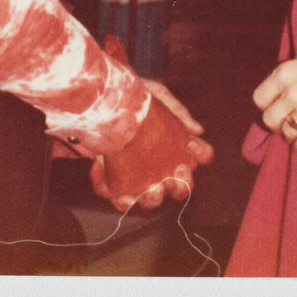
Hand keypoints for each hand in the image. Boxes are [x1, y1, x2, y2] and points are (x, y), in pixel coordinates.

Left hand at [90, 35, 213, 211]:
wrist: (97, 100)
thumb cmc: (131, 96)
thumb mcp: (157, 94)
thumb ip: (178, 111)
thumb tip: (198, 131)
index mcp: (173, 142)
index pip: (197, 156)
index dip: (199, 156)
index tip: (190, 149)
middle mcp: (159, 163)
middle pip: (179, 186)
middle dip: (181, 186)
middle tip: (174, 176)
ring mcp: (138, 174)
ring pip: (152, 199)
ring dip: (154, 198)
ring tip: (151, 189)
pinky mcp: (115, 180)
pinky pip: (122, 201)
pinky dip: (124, 201)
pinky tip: (124, 193)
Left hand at [252, 37, 296, 152]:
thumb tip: (291, 74)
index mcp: (285, 72)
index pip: (259, 98)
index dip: (266, 103)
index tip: (274, 104)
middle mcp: (291, 93)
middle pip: (268, 119)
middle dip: (276, 120)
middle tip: (285, 119)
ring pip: (285, 133)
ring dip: (289, 133)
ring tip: (296, 130)